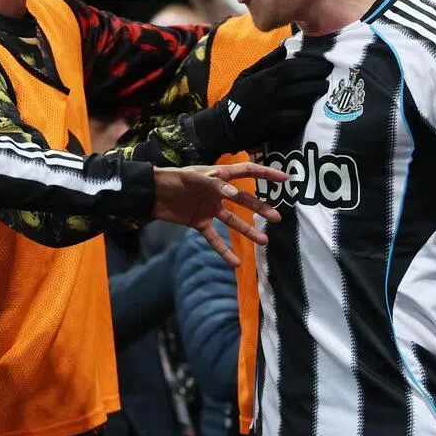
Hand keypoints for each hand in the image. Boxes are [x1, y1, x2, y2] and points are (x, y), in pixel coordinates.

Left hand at [151, 161, 284, 265]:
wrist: (151, 194)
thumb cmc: (172, 180)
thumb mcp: (193, 178)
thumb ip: (213, 185)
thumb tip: (234, 193)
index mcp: (218, 177)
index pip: (246, 172)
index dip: (265, 173)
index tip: (284, 179)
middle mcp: (217, 193)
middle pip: (244, 200)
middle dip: (261, 208)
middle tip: (277, 218)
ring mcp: (209, 209)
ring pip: (233, 221)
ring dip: (248, 231)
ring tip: (264, 242)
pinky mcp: (199, 223)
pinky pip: (215, 238)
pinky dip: (224, 250)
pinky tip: (235, 263)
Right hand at [190, 49, 330, 160]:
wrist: (223, 125)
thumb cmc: (237, 99)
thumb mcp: (246, 76)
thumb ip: (265, 62)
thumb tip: (285, 47)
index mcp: (263, 76)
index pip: (290, 64)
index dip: (309, 62)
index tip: (323, 62)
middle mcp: (268, 89)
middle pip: (298, 76)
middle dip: (317, 73)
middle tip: (329, 73)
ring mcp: (271, 106)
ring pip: (300, 95)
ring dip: (316, 91)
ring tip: (324, 88)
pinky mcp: (273, 123)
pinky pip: (295, 116)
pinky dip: (305, 112)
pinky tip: (310, 109)